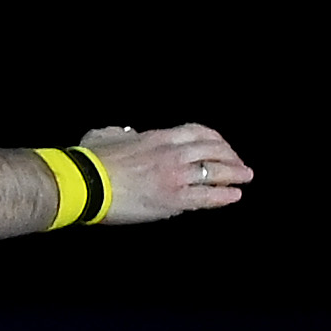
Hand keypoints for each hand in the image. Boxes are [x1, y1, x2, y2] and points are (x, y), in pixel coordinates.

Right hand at [81, 122, 252, 223]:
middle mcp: (173, 153)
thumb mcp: (104, 135)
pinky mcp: (173, 199)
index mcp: (159, 137)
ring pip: (215, 170)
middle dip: (230, 154)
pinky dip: (223, 195)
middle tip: (238, 163)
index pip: (197, 131)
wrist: (86, 183)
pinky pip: (206, 196)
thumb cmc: (90, 161)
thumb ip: (118, 133)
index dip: (214, 138)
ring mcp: (175, 176)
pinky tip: (234, 196)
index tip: (219, 144)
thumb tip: (125, 133)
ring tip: (245, 178)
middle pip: (213, 148)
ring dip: (234, 173)